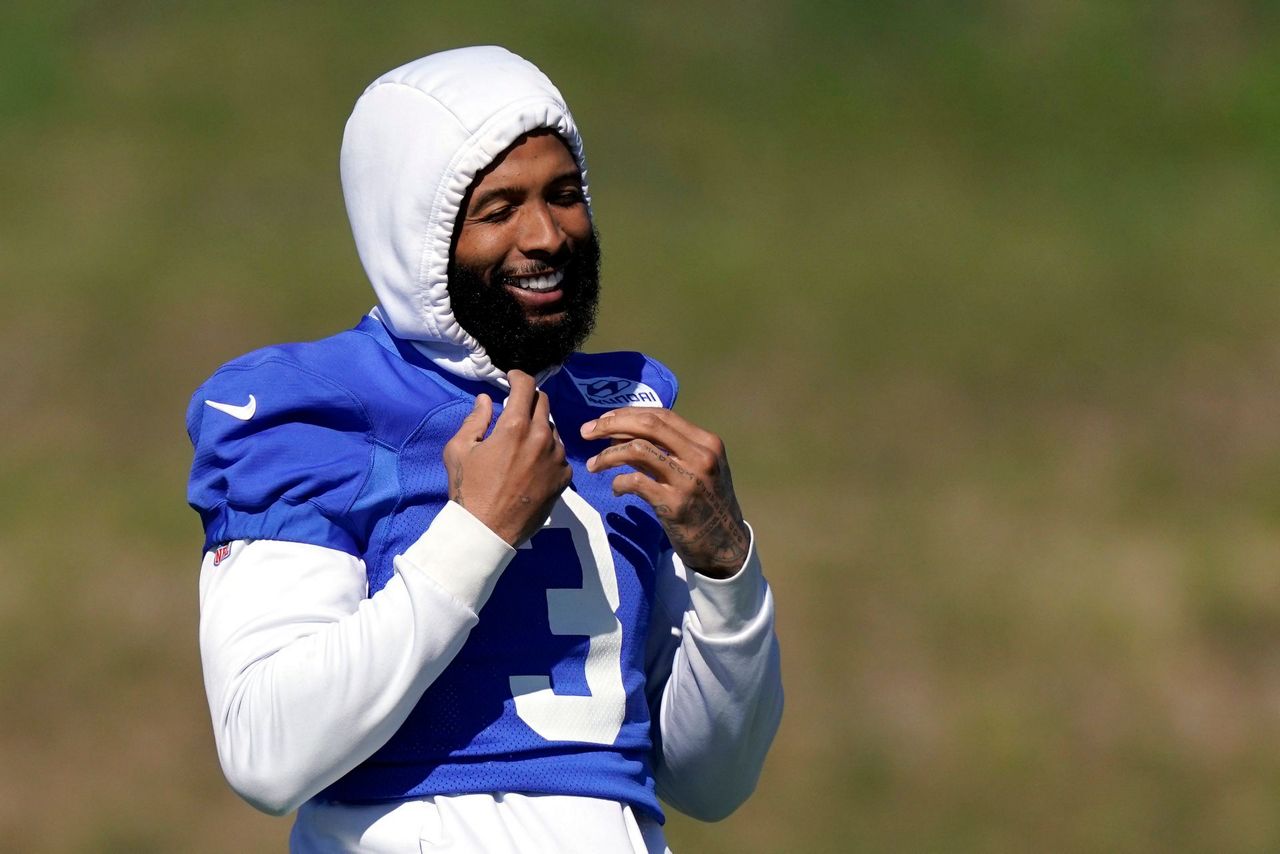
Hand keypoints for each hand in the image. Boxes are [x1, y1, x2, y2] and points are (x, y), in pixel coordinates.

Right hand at [443, 370, 571, 545]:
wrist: (487, 531)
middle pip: (543, 402)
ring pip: (553, 428)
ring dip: (539, 426)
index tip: (512, 378)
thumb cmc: (468, 490)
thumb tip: (485, 400)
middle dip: (529, 399)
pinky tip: (532, 463)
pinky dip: (547, 451)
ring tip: (522, 441)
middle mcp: (542, 437)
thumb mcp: (459, 450)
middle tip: (515, 408)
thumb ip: (475, 419)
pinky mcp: (564, 477)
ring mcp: (557, 458)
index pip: (526, 386)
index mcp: (515, 427)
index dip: (518, 377)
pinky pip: (559, 454)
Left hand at [581, 408, 749, 577]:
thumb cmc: (705, 502)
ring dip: (608, 454)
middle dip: (611, 423)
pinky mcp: (675, 503)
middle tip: (587, 432)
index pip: (661, 415)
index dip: (627, 414)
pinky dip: (619, 482)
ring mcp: (688, 479)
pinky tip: (616, 488)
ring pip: (638, 449)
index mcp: (706, 441)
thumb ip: (669, 449)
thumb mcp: (697, 468)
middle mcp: (700, 455)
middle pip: (648, 424)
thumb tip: (622, 434)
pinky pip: (636, 482)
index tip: (604, 420)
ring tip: (593, 464)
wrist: (725, 544)